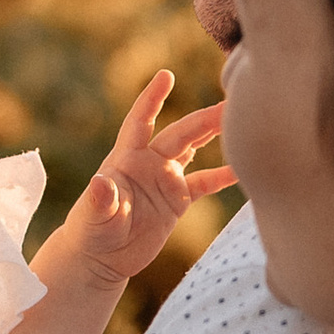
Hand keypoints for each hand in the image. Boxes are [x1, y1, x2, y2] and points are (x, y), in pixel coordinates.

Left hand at [66, 75, 234, 289]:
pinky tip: (243, 169)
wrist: (101, 258)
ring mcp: (165, 179)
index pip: (140, 121)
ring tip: (239, 122)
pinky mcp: (177, 200)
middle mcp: (148, 162)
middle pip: (179, 135)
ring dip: (213, 135)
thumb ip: (100, 199)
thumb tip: (99, 184)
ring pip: (193, 149)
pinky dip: (223, 176)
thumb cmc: (90, 232)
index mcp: (126, 158)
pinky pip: (204, 183)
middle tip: (228, 106)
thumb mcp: (94, 216)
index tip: (166, 76)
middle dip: (202, 120)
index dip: (152, 99)